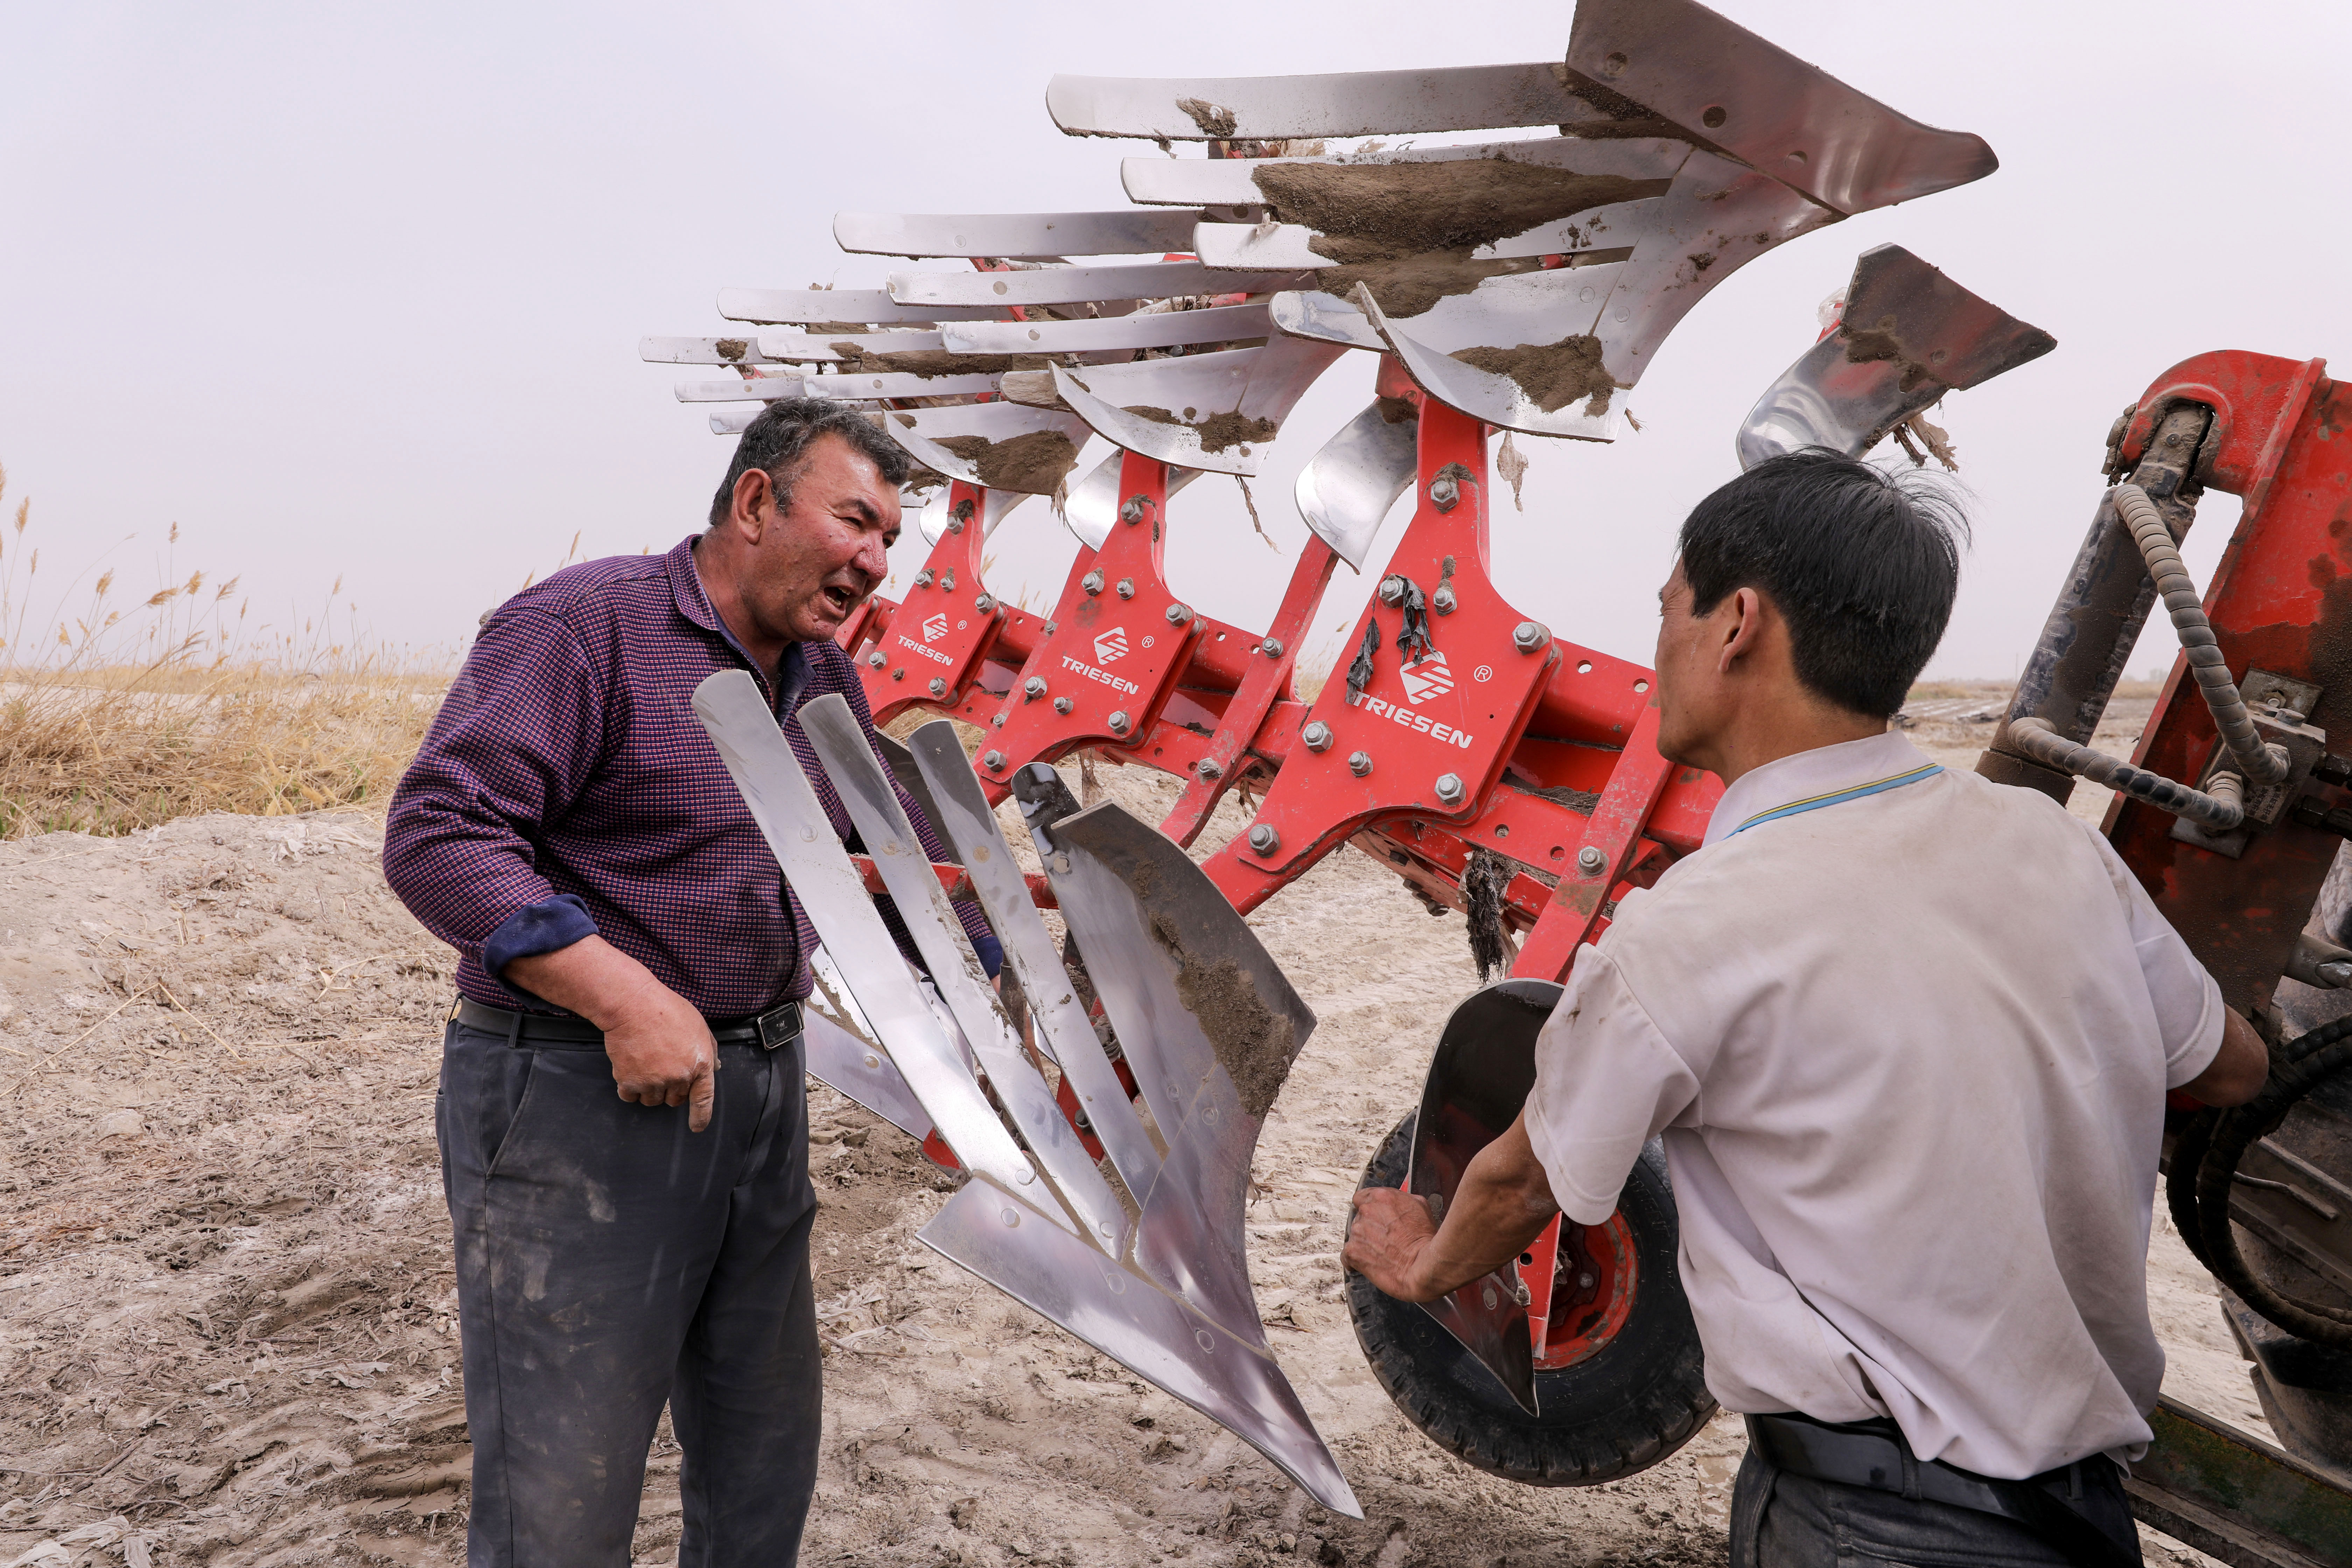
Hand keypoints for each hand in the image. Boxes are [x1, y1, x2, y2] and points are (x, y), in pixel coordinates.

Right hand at [603, 977, 718, 1131]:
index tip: (697, 1127)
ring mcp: (654, 1081)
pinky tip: (630, 1070)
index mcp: (700, 1064)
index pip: (704, 1099)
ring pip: (652, 1100)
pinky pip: (631, 1097)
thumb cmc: (667, 1010)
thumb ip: (710, 1049)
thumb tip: (716, 1068)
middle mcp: (679, 1077)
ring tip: (646, 1064)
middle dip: (672, 1089)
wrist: (633, 1005)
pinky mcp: (630, 1082)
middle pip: (676, 1100)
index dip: (701, 1116)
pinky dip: (630, 1089)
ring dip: (650, 1089)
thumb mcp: (699, 1026)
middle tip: (663, 1067)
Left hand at [1343, 1186, 1441, 1301]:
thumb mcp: (1420, 1207)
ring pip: (1354, 1235)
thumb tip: (1398, 1202)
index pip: (1362, 1197)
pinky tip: (1369, 1264)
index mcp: (1381, 1197)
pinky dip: (1355, 1261)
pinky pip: (1347, 1256)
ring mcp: (1357, 1231)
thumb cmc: (1425, 1239)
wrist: (1421, 1266)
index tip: (1375, 1217)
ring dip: (1364, 1243)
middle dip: (1369, 1227)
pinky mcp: (1352, 1252)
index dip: (1369, 1208)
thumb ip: (1402, 1200)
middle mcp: (1366, 1211)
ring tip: (1381, 1253)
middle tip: (1384, 1238)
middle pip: (1359, 1217)